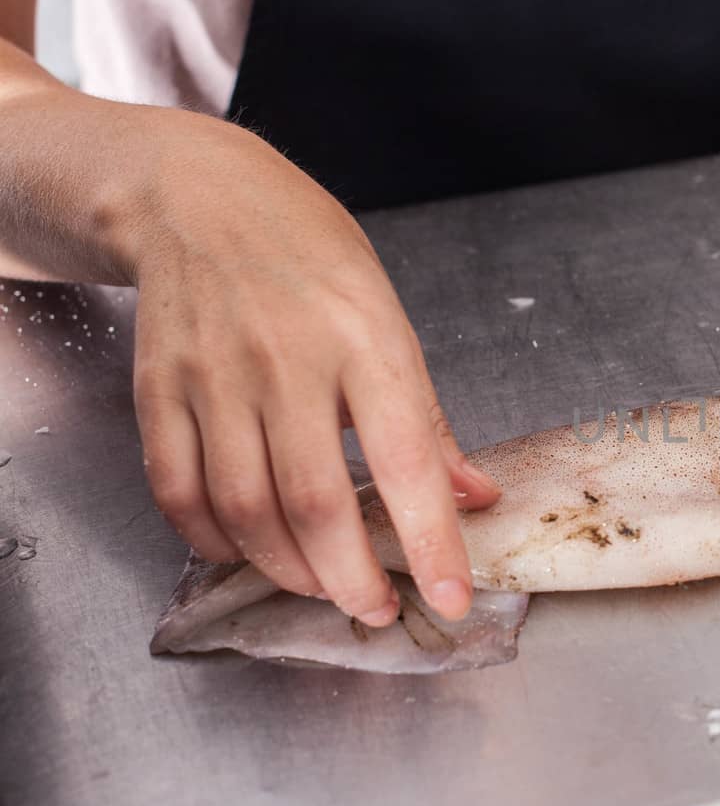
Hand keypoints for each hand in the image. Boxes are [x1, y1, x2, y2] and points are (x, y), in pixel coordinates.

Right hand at [116, 105, 499, 624]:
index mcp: (366, 341)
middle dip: (351, 578)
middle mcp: (287, 361)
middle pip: (314, 504)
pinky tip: (247, 552)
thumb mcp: (390, 318)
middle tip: (377, 609)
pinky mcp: (158, 390)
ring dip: (288, 570)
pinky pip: (178, 491)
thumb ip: (427, 418)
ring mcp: (214, 377)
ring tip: (324, 587)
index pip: (406, 461)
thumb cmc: (311, 256)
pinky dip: (214, 540)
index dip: (431, 542)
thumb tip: (475, 497)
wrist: (196, 196)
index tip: (452, 598)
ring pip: (246, 510)